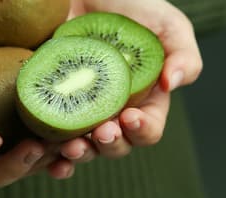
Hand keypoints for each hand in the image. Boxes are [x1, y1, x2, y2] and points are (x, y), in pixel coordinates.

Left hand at [56, 0, 201, 164]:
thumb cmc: (131, 5)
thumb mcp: (168, 23)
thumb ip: (184, 54)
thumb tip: (173, 83)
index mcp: (144, 101)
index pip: (147, 130)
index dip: (141, 131)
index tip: (130, 117)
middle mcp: (111, 112)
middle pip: (115, 146)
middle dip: (109, 145)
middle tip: (101, 131)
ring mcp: (78, 110)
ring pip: (82, 148)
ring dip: (79, 154)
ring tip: (72, 147)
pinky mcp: (47, 103)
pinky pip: (46, 138)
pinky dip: (44, 153)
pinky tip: (41, 150)